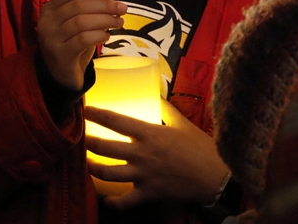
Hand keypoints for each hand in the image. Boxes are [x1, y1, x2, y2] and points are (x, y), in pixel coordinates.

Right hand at [36, 0, 124, 89]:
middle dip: (104, 5)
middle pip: (78, 6)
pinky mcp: (60, 54)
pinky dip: (98, 35)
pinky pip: (83, 40)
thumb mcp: (80, 20)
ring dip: (105, 20)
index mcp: (50, 8)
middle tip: (122, 8)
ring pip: (81, 22)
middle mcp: (47, 21)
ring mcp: (51, 38)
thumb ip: (93, 2)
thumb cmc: (72, 42)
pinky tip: (106, 36)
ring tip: (119, 22)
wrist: (59, 73)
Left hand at [86, 100, 229, 208]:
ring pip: (107, 173)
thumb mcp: (183, 124)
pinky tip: (107, 198)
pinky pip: (124, 201)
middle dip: (88, 142)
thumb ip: (167, 109)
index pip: (115, 120)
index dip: (97, 114)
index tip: (86, 110)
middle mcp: (141, 153)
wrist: (215, 176)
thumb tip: (158, 95)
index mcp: (149, 133)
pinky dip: (112, 202)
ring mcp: (143, 175)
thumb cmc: (200, 148)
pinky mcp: (149, 193)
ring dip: (93, 168)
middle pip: (104, 147)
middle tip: (82, 139)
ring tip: (88, 164)